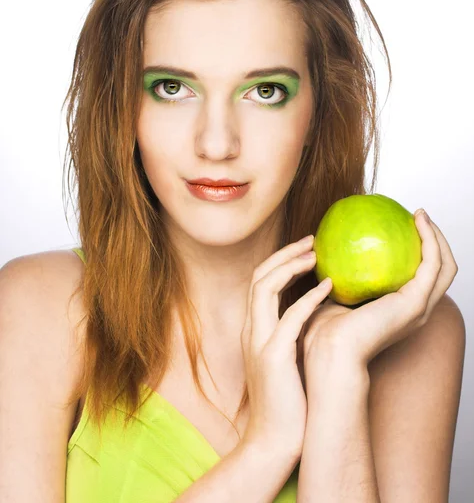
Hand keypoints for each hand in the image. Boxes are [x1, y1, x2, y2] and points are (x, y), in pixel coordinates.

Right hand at [239, 234, 332, 458]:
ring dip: (290, 265)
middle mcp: (251, 330)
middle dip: (284, 253)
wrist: (272, 442)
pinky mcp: (274, 357)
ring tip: (316, 253)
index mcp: (254, 330)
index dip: (280, 261)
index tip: (305, 249)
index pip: (260, 282)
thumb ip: (290, 336)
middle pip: (259, 276)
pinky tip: (328, 286)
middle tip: (312, 240)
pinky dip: (308, 297)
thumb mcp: (284, 361)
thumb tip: (313, 315)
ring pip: (265, 287)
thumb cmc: (286, 403)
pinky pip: (290, 317)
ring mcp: (260, 342)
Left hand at [301, 209, 457, 375]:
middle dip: (436, 241)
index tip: (404, 226)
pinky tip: (417, 220)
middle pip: (442, 271)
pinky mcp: (415, 302)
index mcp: (399, 310)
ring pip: (445, 266)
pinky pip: (432, 263)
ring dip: (437, 236)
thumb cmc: (324, 330)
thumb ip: (341, 275)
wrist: (328, 351)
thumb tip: (328, 247)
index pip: (422, 278)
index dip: (421, 252)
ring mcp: (419, 308)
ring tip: (420, 214)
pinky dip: (430, 239)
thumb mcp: (334, 294)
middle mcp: (416, 310)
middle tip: (418, 216)